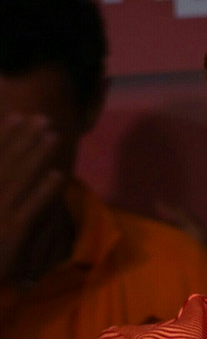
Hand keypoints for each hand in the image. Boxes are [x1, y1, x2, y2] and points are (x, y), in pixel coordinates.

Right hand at [0, 114, 63, 280]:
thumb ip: (2, 184)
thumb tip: (8, 165)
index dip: (5, 136)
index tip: (19, 115)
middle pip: (7, 163)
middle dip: (25, 139)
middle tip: (44, 118)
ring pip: (20, 180)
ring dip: (37, 156)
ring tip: (54, 136)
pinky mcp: (11, 232)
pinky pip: (31, 208)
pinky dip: (44, 191)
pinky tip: (59, 174)